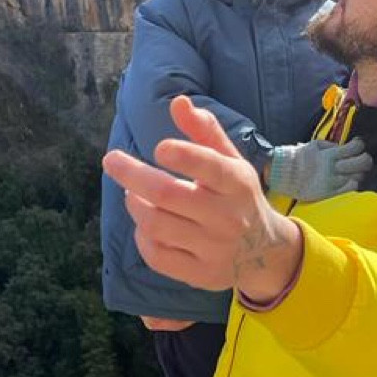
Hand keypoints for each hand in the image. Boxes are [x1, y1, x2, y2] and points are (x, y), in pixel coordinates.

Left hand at [102, 96, 302, 301]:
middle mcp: (227, 217)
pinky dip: (142, 237)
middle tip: (112, 160)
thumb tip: (178, 102)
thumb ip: (205, 131)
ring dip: (135, 204)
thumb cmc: (238, 197)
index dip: (181, 155)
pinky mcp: (200, 274)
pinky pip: (157, 256)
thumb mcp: (231, 161)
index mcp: (237, 184)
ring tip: (133, 193)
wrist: (264, 252)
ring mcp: (213, 249)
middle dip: (132, 174)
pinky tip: (144, 224)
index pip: (209, 167)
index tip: (158, 148)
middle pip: (167, 194)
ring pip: (156, 224)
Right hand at [268, 137, 371, 200]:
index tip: (357, 145)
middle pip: (362, 162)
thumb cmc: (300, 158)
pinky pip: (350, 189)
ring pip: (359, 176)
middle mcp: (334, 168)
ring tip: (354, 171)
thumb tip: (344, 146)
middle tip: (362, 159)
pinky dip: (354, 184)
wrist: (284, 174)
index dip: (359, 146)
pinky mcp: (330, 192)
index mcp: (330, 154)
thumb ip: (331, 146)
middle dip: (366, 159)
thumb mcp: (314, 145)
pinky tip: (351, 181)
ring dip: (360, 173)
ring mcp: (333, 181)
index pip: (355, 148)